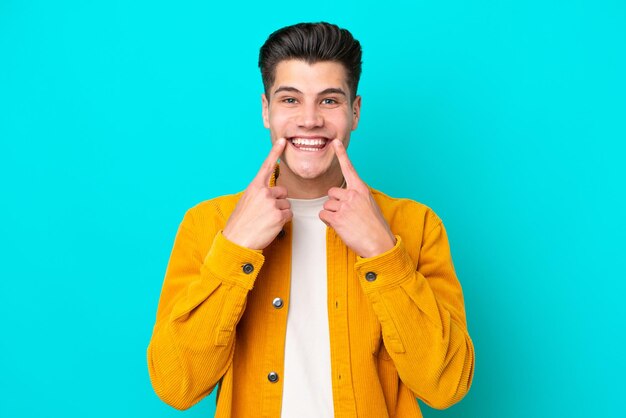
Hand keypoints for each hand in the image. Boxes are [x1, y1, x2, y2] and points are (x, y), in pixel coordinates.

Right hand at [223, 138, 291, 249]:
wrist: (237, 241)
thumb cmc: (240, 224)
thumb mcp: (246, 202)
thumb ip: (258, 194)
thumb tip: (271, 195)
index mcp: (254, 187)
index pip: (267, 166)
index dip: (275, 152)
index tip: (283, 141)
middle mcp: (263, 192)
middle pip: (283, 192)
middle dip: (278, 202)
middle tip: (265, 214)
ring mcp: (272, 203)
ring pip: (287, 204)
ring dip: (280, 213)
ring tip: (266, 221)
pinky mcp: (279, 215)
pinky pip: (289, 215)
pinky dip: (283, 221)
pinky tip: (271, 226)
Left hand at [319, 140, 396, 257]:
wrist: (379, 243)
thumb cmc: (376, 227)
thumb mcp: (370, 206)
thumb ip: (357, 198)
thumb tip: (347, 198)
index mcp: (361, 190)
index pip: (349, 169)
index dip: (341, 154)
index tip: (335, 143)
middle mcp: (352, 195)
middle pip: (331, 193)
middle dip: (335, 203)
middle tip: (346, 215)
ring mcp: (344, 206)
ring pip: (327, 205)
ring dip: (332, 214)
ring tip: (346, 223)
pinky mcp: (337, 218)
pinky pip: (323, 215)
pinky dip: (328, 222)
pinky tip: (340, 227)